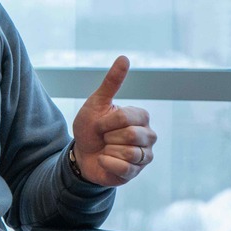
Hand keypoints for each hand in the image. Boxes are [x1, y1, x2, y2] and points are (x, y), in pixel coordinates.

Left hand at [71, 55, 155, 186]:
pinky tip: (104, 160)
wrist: (81, 154)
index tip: (99, 124)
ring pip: (128, 153)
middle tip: (103, 138)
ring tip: (106, 149)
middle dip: (108, 137)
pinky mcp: (137, 172)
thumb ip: (112, 82)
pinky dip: (106, 163)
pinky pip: (123, 168)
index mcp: (141, 116)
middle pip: (130, 135)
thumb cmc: (91, 127)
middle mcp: (149, 135)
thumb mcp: (97, 103)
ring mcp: (145, 155)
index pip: (126, 118)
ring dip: (108, 150)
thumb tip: (124, 58)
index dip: (106, 122)